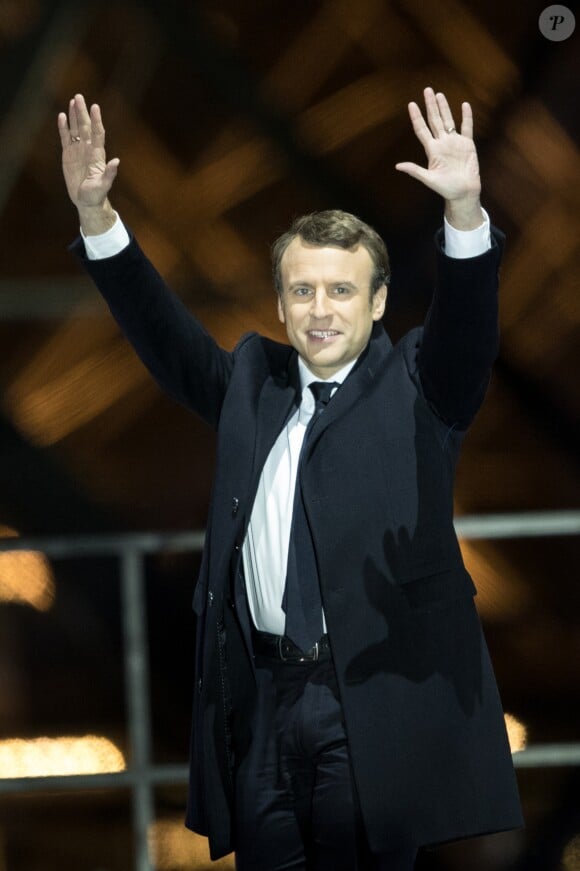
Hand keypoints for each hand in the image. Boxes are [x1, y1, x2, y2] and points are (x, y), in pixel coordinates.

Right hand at [58, 94, 118, 229]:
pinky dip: (63, 127)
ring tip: (73, 101)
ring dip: (74, 115)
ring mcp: (78, 150)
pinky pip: (65, 138)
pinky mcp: (68, 155)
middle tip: (79, 96)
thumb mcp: (103, 186)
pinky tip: (62, 116)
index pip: (97, 133)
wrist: (86, 200)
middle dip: (82, 112)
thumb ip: (109, 174)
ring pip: (76, 129)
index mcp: (97, 155)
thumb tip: (116, 161)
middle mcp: (88, 149)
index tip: (95, 107)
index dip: (96, 121)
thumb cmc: (96, 195)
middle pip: (85, 127)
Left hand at [395, 88, 482, 226]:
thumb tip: (398, 166)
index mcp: (432, 150)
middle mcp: (442, 143)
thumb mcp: (429, 179)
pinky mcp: (467, 144)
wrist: (464, 192)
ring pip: (448, 120)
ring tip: (439, 94)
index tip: (411, 104)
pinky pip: (467, 127)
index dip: (417, 117)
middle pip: (434, 120)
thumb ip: (415, 170)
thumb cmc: (446, 188)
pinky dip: (466, 117)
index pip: (422, 130)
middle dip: (430, 106)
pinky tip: (464, 105)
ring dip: (444, 107)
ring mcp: (455, 142)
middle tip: (427, 90)